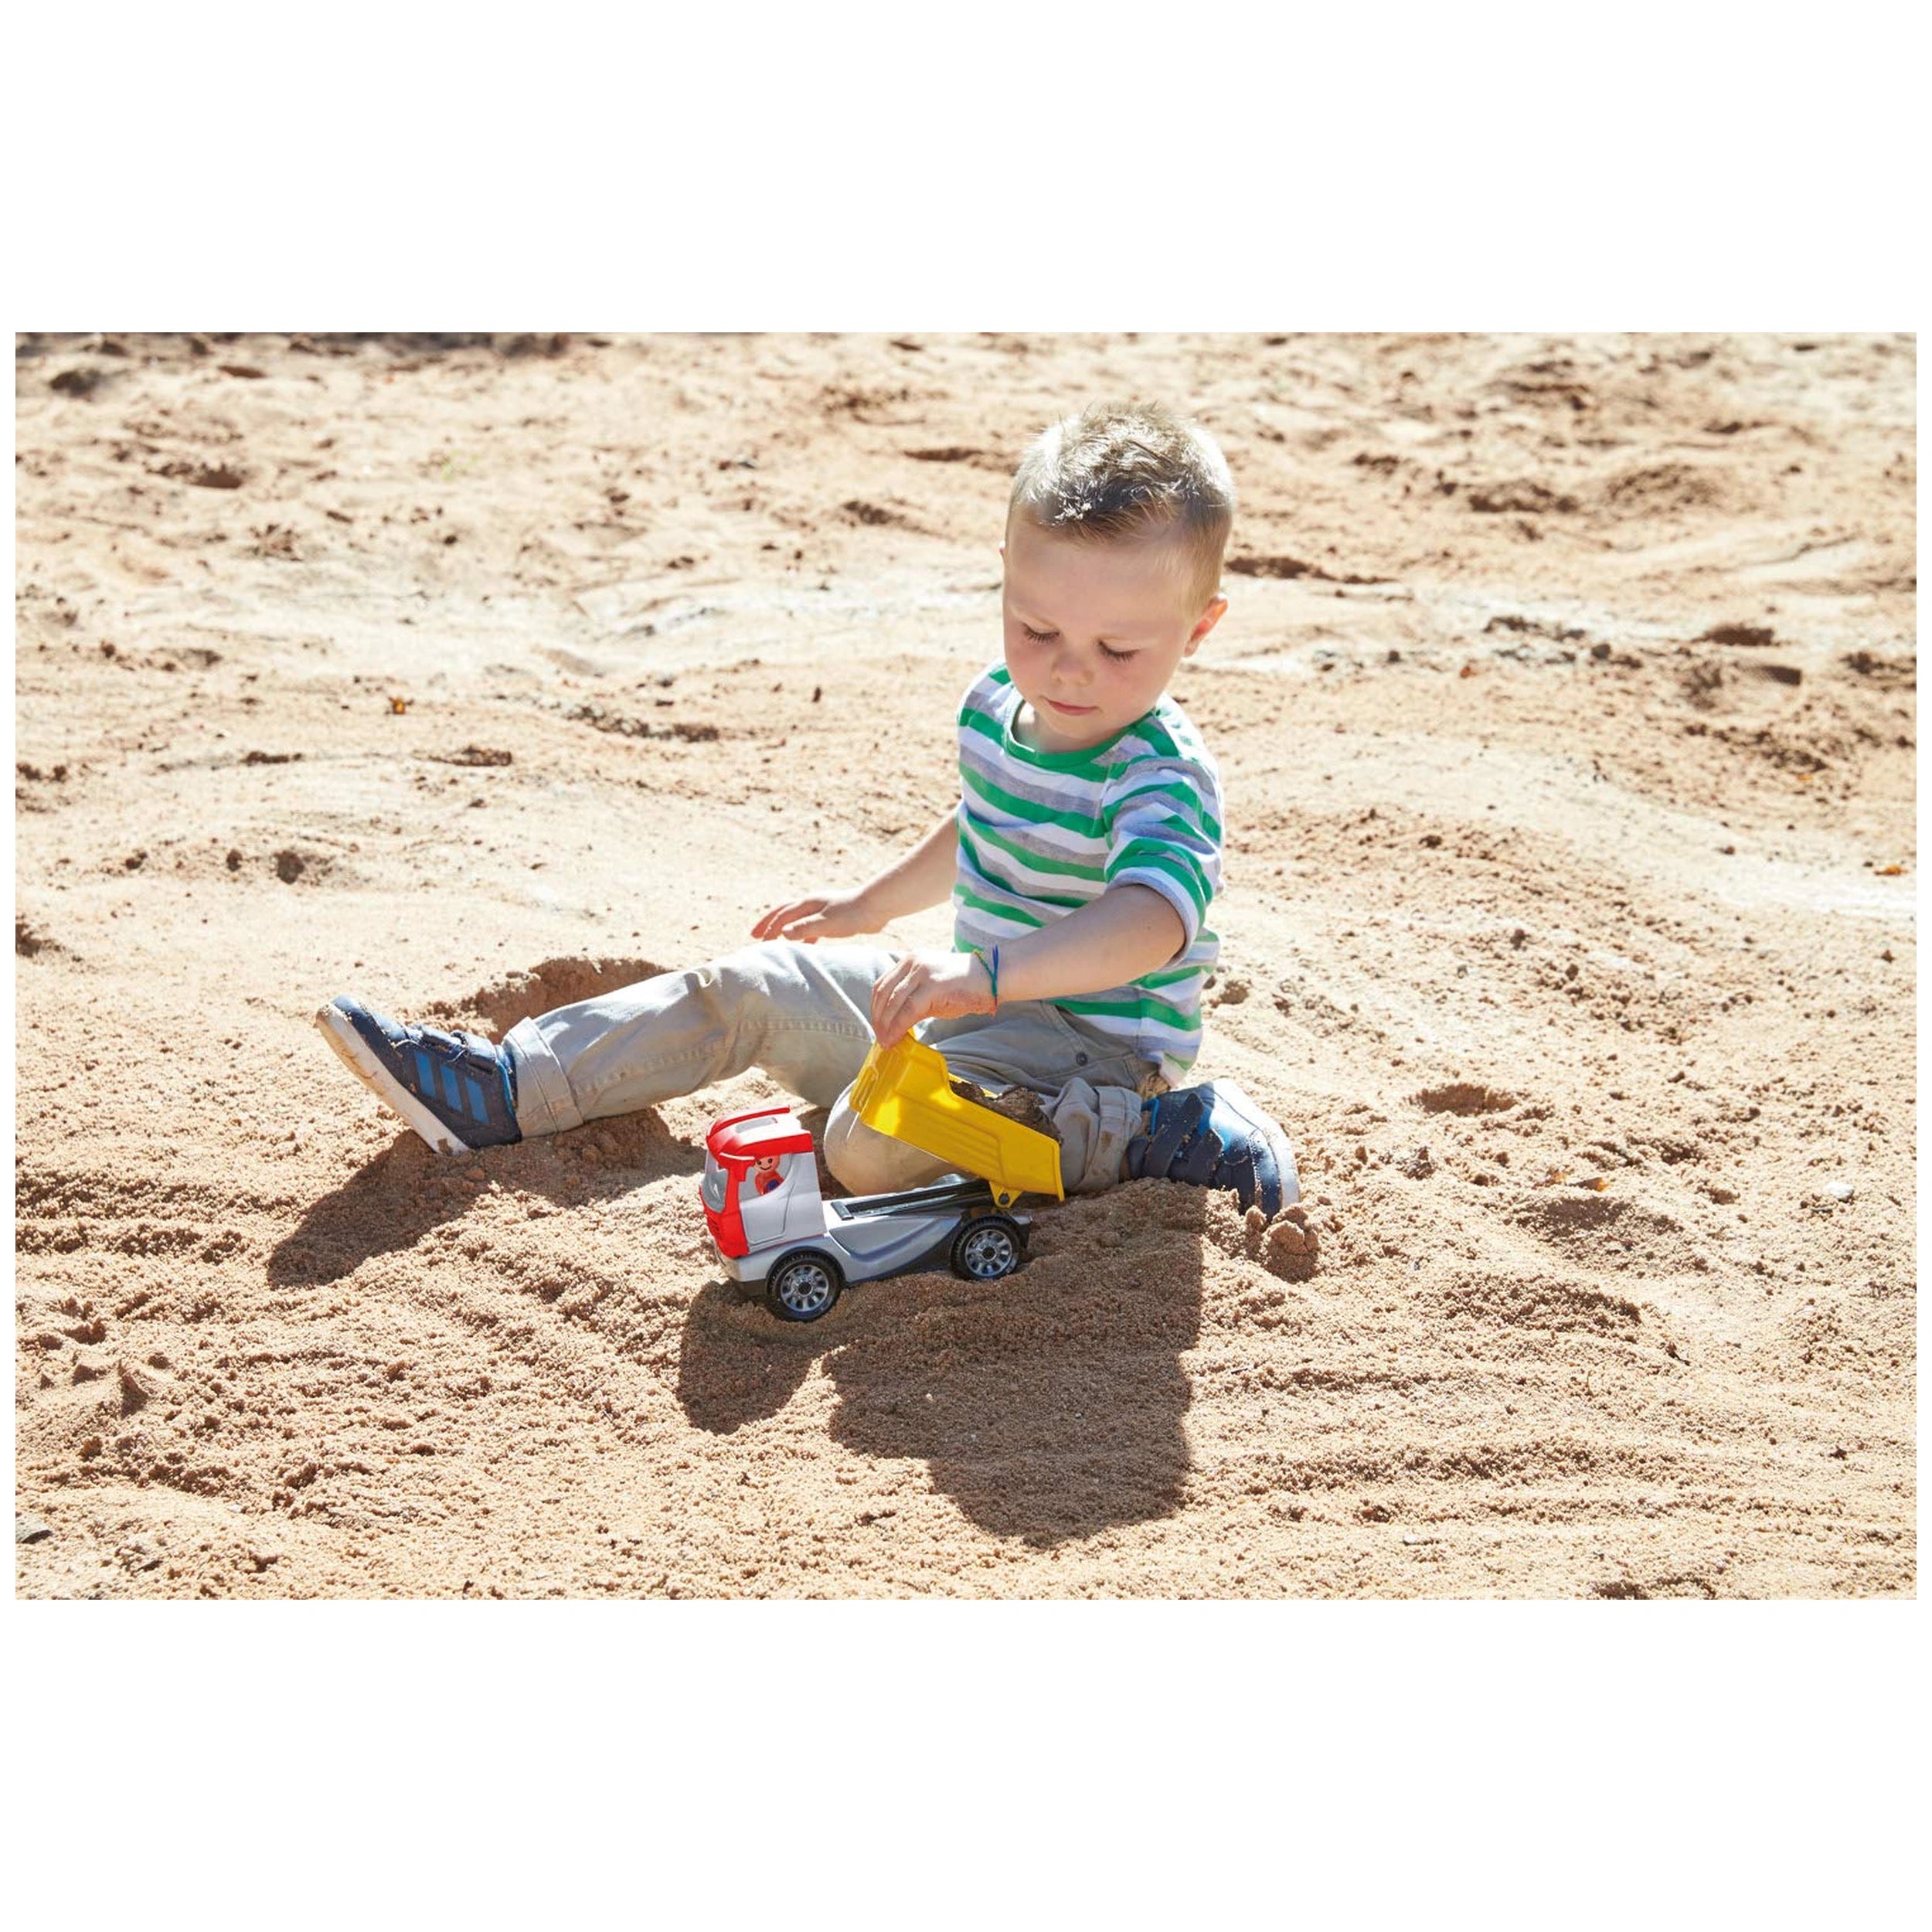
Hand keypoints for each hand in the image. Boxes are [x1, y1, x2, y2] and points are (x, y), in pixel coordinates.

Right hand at [751, 889, 876, 944]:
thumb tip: (782, 934)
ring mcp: (822, 910)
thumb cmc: (852, 914)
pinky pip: (811, 927)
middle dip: (768, 924)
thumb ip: (805, 929)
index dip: (769, 929)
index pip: (782, 916)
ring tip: (775, 941)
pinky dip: (803, 936)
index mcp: (807, 904)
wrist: (876, 908)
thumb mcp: (826, 923)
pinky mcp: (832, 919)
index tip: (758, 943)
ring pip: (796, 919)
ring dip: (784, 930)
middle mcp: (812, 904)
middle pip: (783, 913)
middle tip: (754, 935)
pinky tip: (804, 947)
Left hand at [871, 949, 993, 1047]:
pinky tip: (897, 1037)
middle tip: (880, 1037)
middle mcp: (912, 962)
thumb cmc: (963, 985)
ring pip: (893, 1003)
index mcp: (910, 960)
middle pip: (884, 993)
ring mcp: (923, 973)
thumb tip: (895, 1022)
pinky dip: (899, 1026)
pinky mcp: (933, 986)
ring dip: (886, 1025)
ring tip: (886, 1041)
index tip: (878, 1025)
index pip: (882, 985)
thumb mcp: (931, 987)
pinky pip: (909, 1010)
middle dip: (878, 1019)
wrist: (991, 976)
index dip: (875, 1008)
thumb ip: (912, 998)